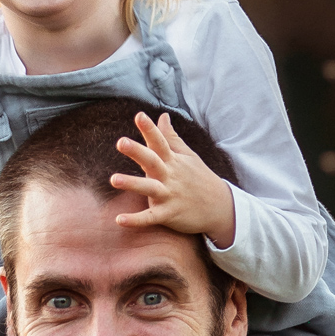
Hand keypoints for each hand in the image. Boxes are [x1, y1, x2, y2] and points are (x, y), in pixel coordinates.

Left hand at [111, 112, 236, 247]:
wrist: (221, 208)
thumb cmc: (200, 179)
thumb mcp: (188, 156)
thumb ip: (171, 137)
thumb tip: (162, 115)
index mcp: (173, 160)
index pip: (160, 142)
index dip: (150, 129)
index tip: (139, 115)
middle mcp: (170, 176)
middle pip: (152, 161)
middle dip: (137, 151)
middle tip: (120, 142)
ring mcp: (170, 195)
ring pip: (149, 188)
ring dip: (132, 184)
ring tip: (113, 179)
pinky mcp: (169, 214)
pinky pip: (150, 218)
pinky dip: (136, 220)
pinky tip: (119, 220)